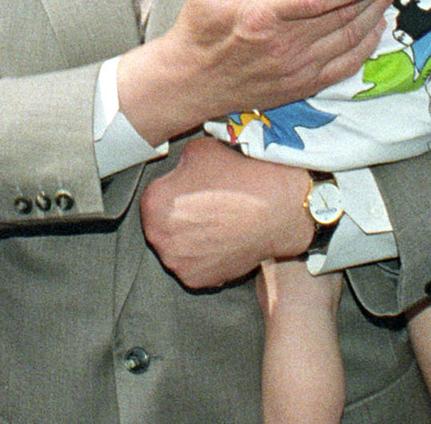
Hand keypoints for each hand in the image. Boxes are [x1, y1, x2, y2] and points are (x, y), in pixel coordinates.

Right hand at [115, 0, 393, 143]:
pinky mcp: (301, 85)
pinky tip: (375, 30)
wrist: (189, 82)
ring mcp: (297, 68)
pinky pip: (344, 66)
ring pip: (349, 40)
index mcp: (264, 16)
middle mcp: (286, 45)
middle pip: (344, 17)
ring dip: (375, 16)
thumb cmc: (199, 32)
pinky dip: (365, 48)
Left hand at [138, 138, 311, 287]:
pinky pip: (193, 266)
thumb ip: (178, 165)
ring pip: (176, 248)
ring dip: (189, 239)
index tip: (189, 191)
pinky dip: (204, 257)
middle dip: (177, 218)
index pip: (153, 197)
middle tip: (204, 209)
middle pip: (161, 225)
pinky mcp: (197, 280)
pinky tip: (222, 241)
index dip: (173, 191)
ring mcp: (177, 262)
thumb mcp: (199, 150)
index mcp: (153, 203)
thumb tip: (177, 174)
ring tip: (215, 225)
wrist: (277, 209)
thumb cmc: (240, 178)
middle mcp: (159, 237)